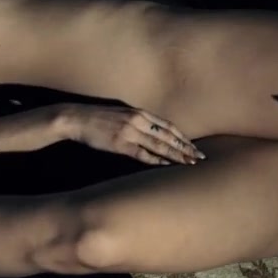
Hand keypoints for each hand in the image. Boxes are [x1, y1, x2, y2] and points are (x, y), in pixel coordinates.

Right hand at [59, 104, 203, 165]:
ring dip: (175, 155)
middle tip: (200, 157)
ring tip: (189, 163)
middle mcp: (138, 120)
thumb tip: (154, 133)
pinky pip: (142, 154)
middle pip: (168, 135)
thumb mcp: (122, 114)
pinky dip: (156, 160)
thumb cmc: (99, 117)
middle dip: (185, 147)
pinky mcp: (120, 143)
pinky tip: (166, 165)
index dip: (183, 137)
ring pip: (159, 145)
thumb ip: (139, 121)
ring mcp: (129, 132)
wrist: (77, 118)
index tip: (195, 146)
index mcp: (140, 112)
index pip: (168, 126)